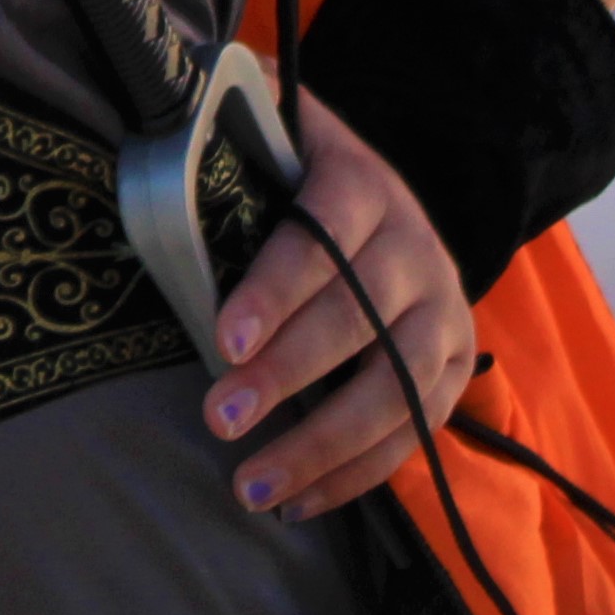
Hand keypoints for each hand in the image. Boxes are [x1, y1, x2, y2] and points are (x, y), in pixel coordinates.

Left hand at [197, 93, 477, 519]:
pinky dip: (357, 476)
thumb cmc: (293, 175)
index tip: (224, 340)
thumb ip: (226, 121)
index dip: (276, 289)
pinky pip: (414, 433)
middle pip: (358, 320)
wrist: (384, 203)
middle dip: (288, 377)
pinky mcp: (451, 369)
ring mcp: (443, 314)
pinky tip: (297, 506)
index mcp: (363, 186)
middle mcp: (416, 249)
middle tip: (219, 422)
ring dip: (323, 446)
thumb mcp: (270, 130)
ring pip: (394, 388)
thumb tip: (163, 109)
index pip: (323, 236)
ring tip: (250, 488)